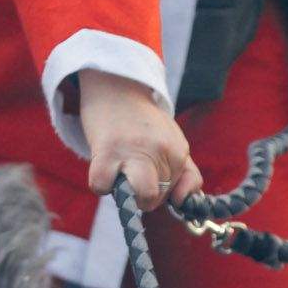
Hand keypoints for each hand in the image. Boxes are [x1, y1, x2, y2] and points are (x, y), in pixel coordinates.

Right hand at [79, 70, 202, 210]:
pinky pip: (103, 187)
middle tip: (133, 177)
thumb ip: (187, 175)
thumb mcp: (173, 143)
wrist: (117, 86)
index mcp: (178, 151)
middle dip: (144, 197)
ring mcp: (135, 151)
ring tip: (120, 177)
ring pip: (144, 197)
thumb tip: (183, 202)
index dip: (161, 193)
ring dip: (129, 196)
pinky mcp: (107, 151)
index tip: (151, 178)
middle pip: (159, 198)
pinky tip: (104, 168)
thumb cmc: (143, 123)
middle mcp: (161, 150)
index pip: (179, 194)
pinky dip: (100, 184)